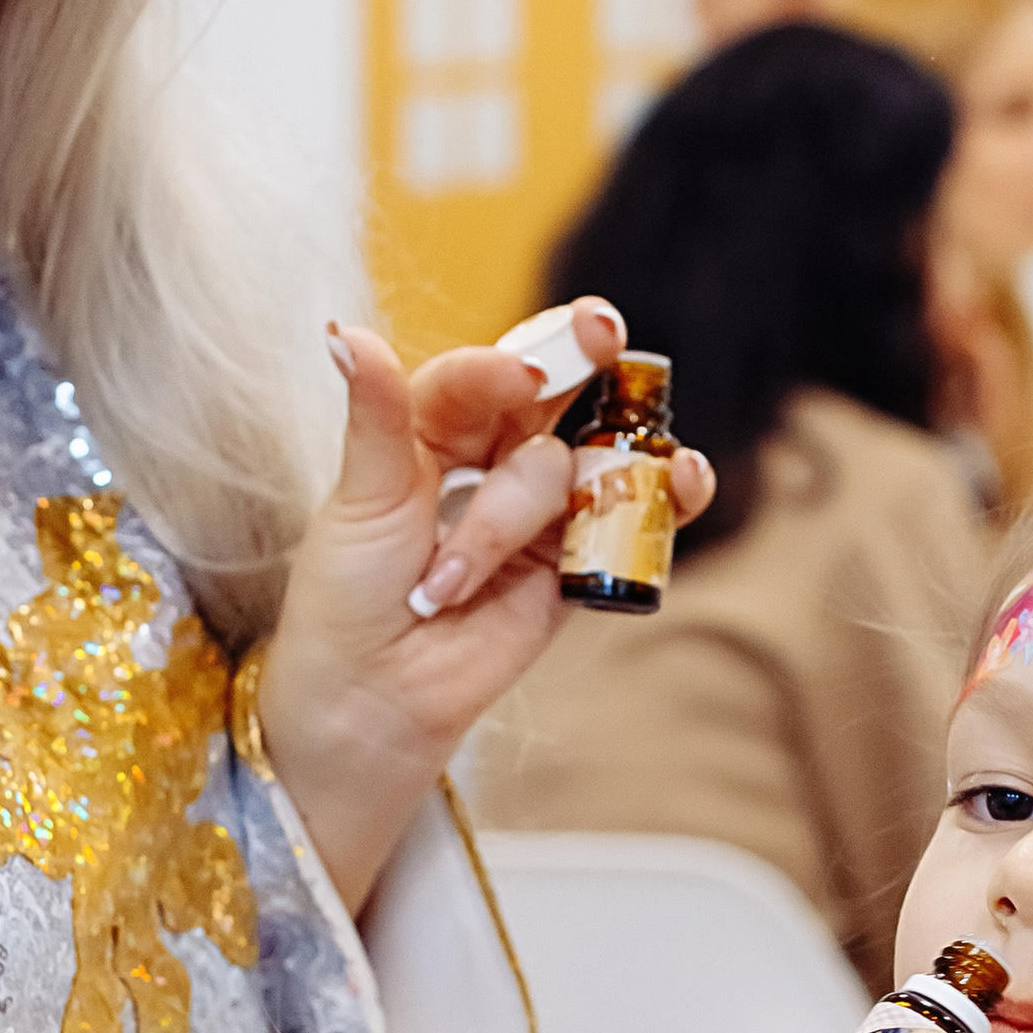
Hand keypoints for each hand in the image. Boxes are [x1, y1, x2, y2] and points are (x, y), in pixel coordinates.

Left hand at [255, 309, 715, 915]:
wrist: (373, 697)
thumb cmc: (347, 597)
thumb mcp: (360, 498)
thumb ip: (375, 416)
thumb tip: (348, 335)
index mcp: (426, 432)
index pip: (476, 379)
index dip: (502, 366)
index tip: (521, 375)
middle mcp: (486, 462)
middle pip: (547, 398)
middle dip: (579, 364)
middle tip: (604, 334)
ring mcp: (534, 514)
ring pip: (577, 465)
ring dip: (553, 497)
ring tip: (500, 550)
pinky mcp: (570, 567)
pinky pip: (627, 522)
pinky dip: (665, 497)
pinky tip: (685, 478)